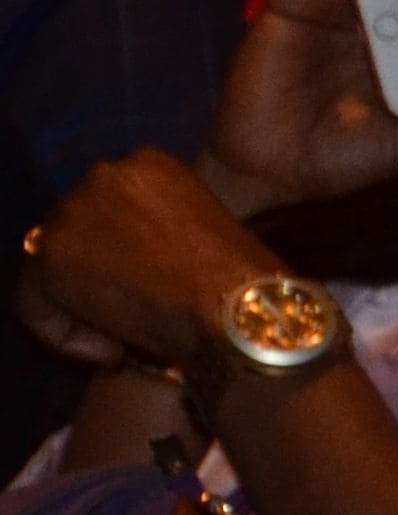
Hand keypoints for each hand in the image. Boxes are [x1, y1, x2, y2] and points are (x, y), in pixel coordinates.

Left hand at [16, 149, 293, 369]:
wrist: (236, 311)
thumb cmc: (245, 284)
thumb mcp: (208, 236)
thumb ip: (165, 233)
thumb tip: (140, 264)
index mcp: (149, 163)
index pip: (111, 207)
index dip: (125, 252)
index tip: (153, 287)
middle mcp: (103, 174)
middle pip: (76, 230)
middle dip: (98, 273)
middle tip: (132, 312)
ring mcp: (71, 211)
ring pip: (52, 265)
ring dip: (83, 304)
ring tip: (123, 338)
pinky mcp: (49, 254)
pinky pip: (35, 302)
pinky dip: (64, 333)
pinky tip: (110, 350)